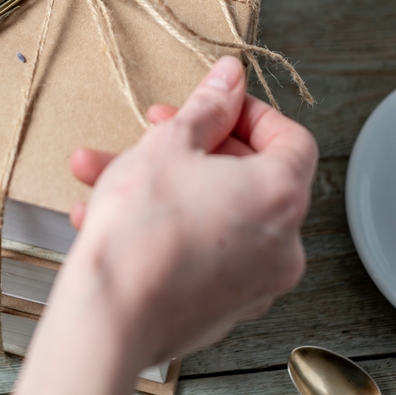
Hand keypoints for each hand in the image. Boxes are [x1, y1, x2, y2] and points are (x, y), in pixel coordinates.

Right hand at [65, 55, 317, 364]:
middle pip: (248, 176)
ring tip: (103, 173)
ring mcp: (256, 283)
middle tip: (154, 131)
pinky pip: (203, 253)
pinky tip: (108, 218)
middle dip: (192, 147)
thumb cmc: (140, 230)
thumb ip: (207, 105)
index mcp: (280, 195)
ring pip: (215, 214)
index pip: (292, 139)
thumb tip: (230, 79)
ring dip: (164, 186)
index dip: (251, 114)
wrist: (108, 316)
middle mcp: (282, 244)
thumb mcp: (169, 145)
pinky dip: (168, 229)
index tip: (215, 105)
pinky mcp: (223, 309)